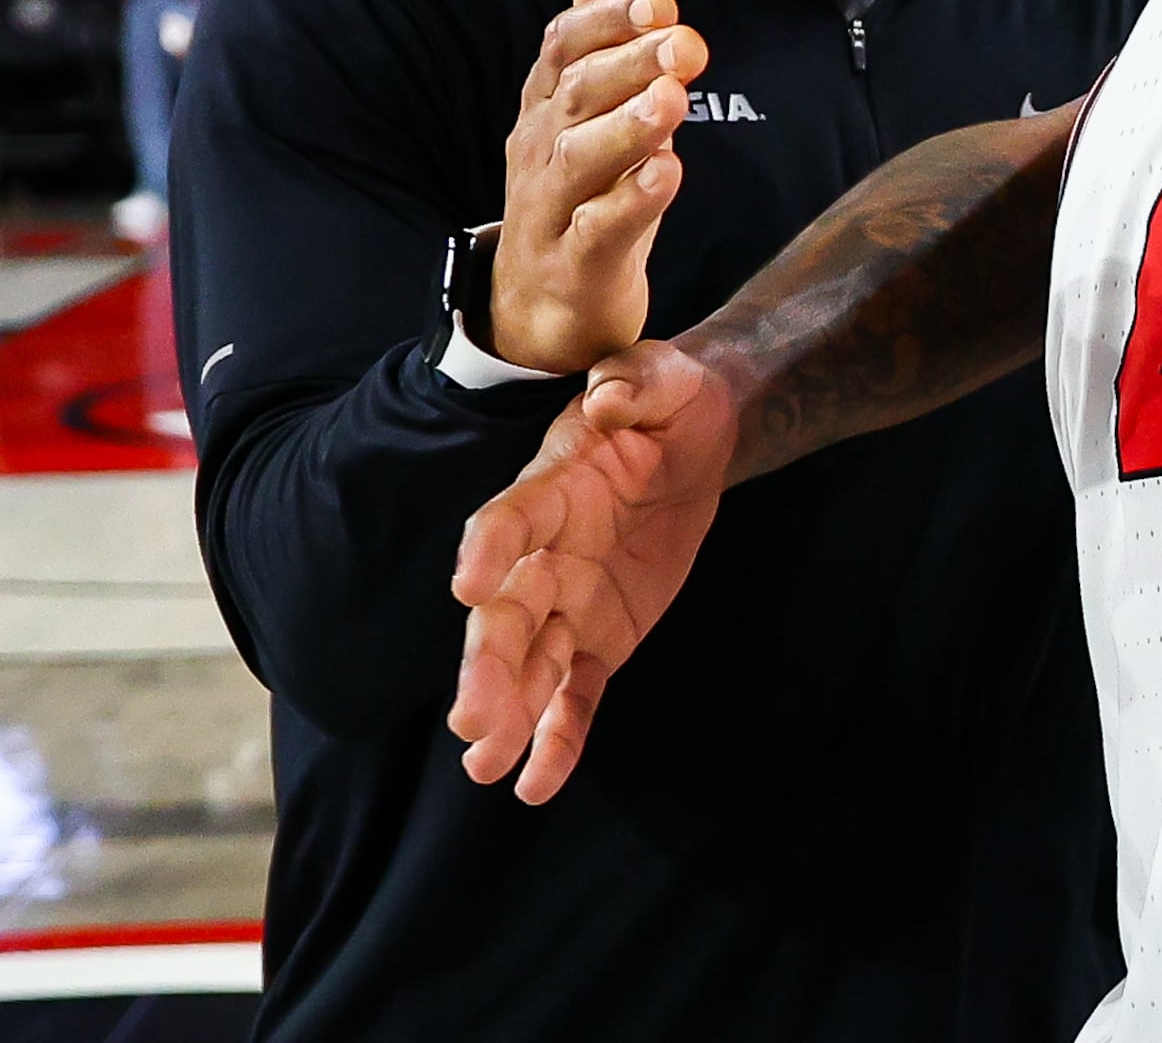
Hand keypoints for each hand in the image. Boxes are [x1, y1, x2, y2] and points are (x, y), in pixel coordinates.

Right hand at [448, 339, 737, 801]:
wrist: (693, 438)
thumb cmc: (668, 400)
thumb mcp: (664, 377)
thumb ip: (635, 382)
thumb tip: (610, 396)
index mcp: (549, 489)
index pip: (508, 520)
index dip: (489, 549)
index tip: (468, 585)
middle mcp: (543, 556)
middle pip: (506, 616)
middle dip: (488, 666)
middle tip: (471, 718)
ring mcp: (566, 604)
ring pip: (530, 667)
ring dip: (509, 715)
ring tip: (486, 766)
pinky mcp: (599, 639)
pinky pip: (576, 694)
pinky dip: (560, 738)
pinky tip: (538, 784)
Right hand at [491, 0, 705, 373]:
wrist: (547, 300)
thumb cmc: (584, 173)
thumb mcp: (601, 77)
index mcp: (553, 95)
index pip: (567, 42)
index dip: (608, 18)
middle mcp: (546, 141)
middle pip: (578, 93)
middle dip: (628, 62)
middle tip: (687, 41)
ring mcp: (555, 204)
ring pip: (582, 160)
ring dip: (628, 127)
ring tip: (674, 101)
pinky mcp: (577, 263)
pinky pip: (597, 231)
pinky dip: (630, 204)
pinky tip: (667, 176)